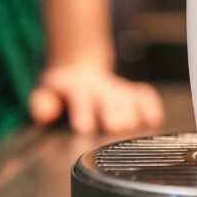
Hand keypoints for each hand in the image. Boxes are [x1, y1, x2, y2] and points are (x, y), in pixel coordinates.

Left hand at [28, 65, 164, 134]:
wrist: (80, 70)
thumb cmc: (63, 89)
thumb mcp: (46, 91)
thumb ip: (43, 103)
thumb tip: (44, 114)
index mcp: (78, 88)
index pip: (81, 97)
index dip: (83, 111)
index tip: (84, 127)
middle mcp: (101, 88)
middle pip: (109, 99)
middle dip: (112, 112)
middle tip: (115, 126)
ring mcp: (118, 89)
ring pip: (128, 99)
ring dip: (131, 112)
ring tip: (132, 126)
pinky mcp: (132, 92)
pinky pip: (145, 96)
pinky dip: (151, 106)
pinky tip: (153, 120)